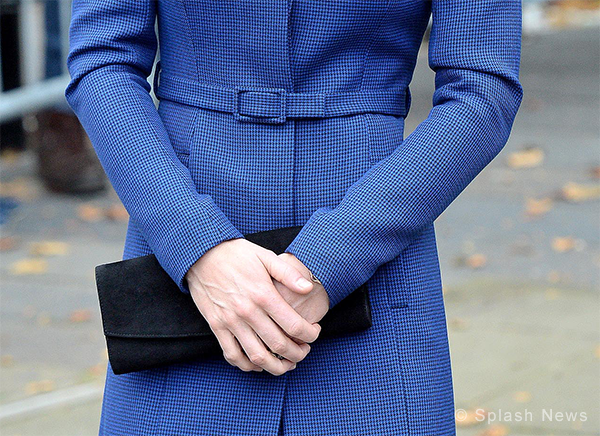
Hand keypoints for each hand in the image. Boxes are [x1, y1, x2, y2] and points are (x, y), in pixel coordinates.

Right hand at [185, 238, 321, 375]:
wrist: (201, 254)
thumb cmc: (237, 254)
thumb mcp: (265, 256)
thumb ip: (288, 274)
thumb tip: (308, 288)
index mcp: (263, 294)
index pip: (294, 325)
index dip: (310, 334)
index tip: (314, 332)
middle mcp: (248, 312)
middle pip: (279, 345)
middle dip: (298, 354)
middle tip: (304, 351)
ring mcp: (230, 321)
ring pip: (257, 357)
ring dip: (276, 367)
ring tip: (287, 364)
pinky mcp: (217, 326)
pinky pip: (232, 355)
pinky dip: (247, 366)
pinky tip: (259, 364)